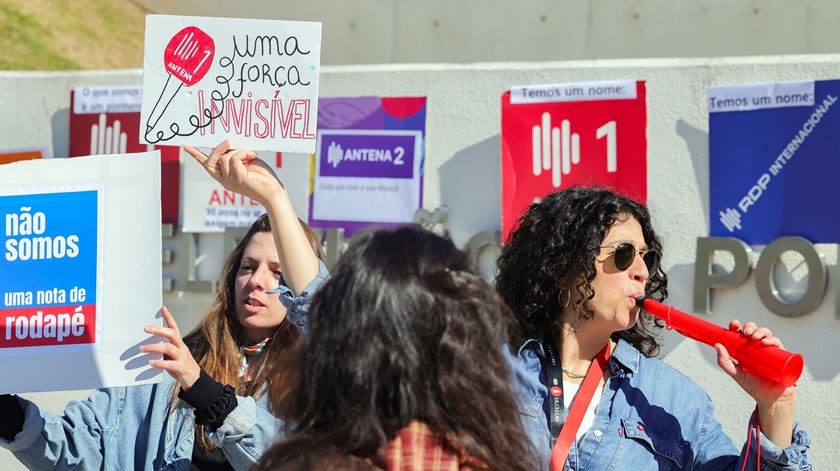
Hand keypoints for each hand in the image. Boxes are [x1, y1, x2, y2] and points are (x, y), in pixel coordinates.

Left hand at [141, 306, 200, 390]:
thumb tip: (147, 347)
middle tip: (145, 328)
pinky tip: (150, 363)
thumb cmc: (181, 367)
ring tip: (142, 349)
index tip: (162, 308)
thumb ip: (164, 351)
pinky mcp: (182, 368)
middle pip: (172, 334)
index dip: (169, 317)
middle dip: (159, 330)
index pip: (175, 327)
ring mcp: (183, 357)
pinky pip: (170, 364)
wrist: (196, 382)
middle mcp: (182, 348)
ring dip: (154, 347)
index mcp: (180, 344)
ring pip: (169, 348)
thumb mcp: (173, 357)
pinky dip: (159, 363)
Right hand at [184, 140, 283, 205]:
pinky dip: (244, 153)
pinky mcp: (238, 179)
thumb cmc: (263, 178)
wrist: (274, 193)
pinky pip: (234, 158)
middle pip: (210, 162)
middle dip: (217, 149)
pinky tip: (252, 157)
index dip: (197, 156)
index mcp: (225, 177)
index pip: (208, 166)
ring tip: (251, 155)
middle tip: (228, 141)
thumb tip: (229, 145)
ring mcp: (230, 181)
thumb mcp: (246, 163)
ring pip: (225, 157)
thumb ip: (236, 156)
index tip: (186, 147)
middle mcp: (224, 180)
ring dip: (239, 151)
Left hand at [715, 320, 796, 446]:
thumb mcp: (736, 374)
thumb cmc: (753, 386)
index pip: (740, 334)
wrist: (771, 398)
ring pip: (766, 334)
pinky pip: (778, 343)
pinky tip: (765, 343)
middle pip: (754, 330)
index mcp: (745, 349)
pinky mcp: (781, 355)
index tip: (733, 324)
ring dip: (761, 331)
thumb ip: (724, 362)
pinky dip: (772, 340)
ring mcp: (769, 350)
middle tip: (746, 333)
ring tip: (755, 337)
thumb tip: (717, 345)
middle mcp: (757, 348)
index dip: (737, 326)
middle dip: (750, 327)